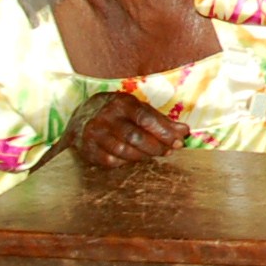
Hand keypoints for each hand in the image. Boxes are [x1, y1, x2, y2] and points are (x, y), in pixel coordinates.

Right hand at [64, 91, 187, 168]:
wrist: (81, 118)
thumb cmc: (118, 113)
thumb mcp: (138, 109)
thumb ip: (161, 121)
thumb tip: (184, 131)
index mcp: (121, 102)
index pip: (146, 118)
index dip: (164, 132)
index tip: (178, 142)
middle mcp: (106, 116)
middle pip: (135, 137)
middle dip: (155, 147)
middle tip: (168, 152)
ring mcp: (95, 133)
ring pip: (123, 151)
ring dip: (142, 156)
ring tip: (152, 156)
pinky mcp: (88, 149)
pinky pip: (110, 161)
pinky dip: (125, 162)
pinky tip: (132, 159)